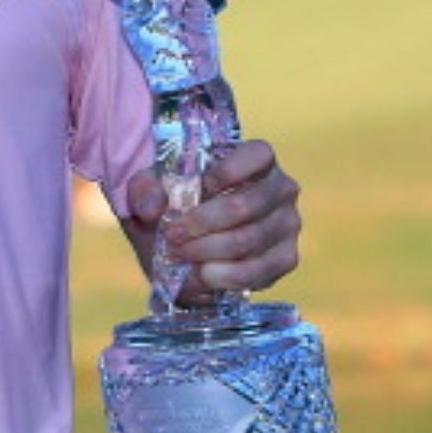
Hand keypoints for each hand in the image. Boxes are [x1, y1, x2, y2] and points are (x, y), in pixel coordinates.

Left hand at [122, 140, 301, 305]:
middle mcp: (280, 188)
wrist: (185, 246)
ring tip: (181, 256)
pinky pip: (260, 271)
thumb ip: (144, 190)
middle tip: (173, 235)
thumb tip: (151, 207)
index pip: (258, 155)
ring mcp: (287, 224)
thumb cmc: (174, 205)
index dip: (228, 171)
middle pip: (244, 206)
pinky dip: (226, 276)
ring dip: (208, 251)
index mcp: (256, 159)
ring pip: (248, 240)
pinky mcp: (286, 258)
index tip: (198, 187)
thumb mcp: (150, 191)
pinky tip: (203, 275)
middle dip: (202, 224)